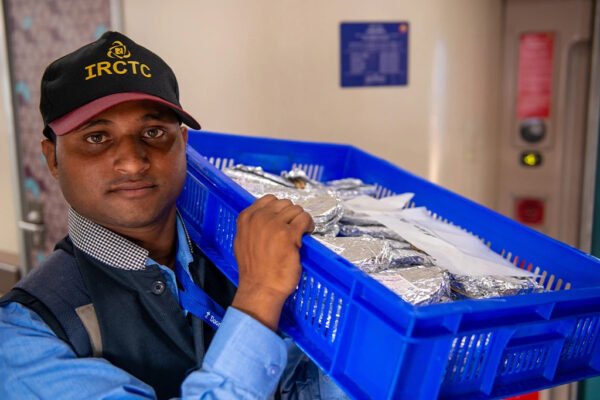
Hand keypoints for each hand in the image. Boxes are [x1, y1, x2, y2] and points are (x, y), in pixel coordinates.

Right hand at [231, 194, 314, 329]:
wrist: (260, 288)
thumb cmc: (253, 270)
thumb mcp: (243, 241)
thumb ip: (252, 225)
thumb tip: (266, 217)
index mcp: (246, 217)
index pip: (269, 199)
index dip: (280, 210)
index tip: (284, 220)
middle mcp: (259, 218)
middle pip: (285, 203)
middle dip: (291, 216)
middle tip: (293, 229)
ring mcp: (273, 225)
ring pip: (296, 210)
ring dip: (301, 221)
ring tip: (300, 233)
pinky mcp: (288, 234)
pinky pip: (305, 219)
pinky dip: (309, 225)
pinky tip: (306, 234)